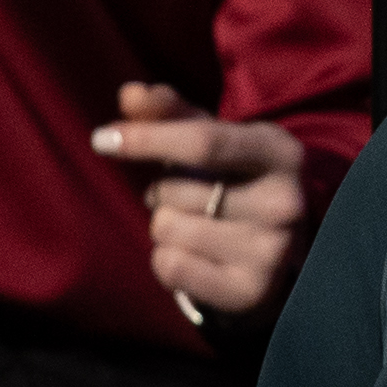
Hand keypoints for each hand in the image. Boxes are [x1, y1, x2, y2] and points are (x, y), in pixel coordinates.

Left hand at [93, 87, 310, 327]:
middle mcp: (284, 202)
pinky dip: (167, 260)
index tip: (102, 139)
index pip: (203, 143)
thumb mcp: (213, 137)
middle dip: (161, 192)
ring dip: (165, 226)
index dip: (148, 139)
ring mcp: (271, 251)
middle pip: (174, 191)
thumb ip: (170, 112)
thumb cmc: (236, 178)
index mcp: (280, 152)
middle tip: (189, 197)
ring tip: (195, 225)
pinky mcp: (251, 291)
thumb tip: (129, 95)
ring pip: (167, 229)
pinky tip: (196, 255)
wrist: (285, 247)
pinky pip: (170, 267)